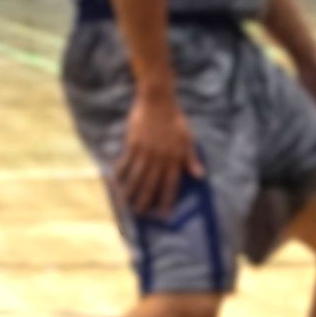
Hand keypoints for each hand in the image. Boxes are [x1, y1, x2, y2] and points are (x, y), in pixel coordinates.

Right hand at [116, 89, 200, 216]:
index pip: (171, 185)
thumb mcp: (188, 138)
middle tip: (141, 214)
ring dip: (131, 191)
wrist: (159, 101)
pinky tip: (115, 182)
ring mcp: (146, 151)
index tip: (164, 215)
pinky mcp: (133, 144)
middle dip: (146, 201)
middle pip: (152, 185)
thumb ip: (191, 158)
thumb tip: (200, 176)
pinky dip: (120, 173)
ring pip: (137, 177)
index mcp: (175, 158)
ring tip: (126, 203)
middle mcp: (161, 158)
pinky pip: (126, 162)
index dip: (168, 200)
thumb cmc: (176, 119)